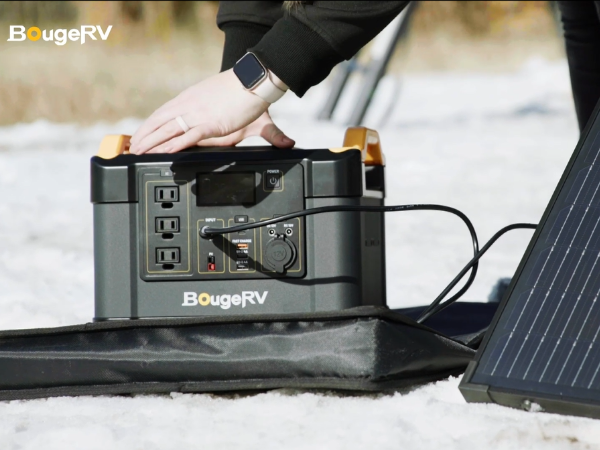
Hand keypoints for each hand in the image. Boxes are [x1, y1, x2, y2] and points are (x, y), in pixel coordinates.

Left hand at [129, 69, 292, 153]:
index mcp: (189, 98)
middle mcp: (189, 105)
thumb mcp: (219, 102)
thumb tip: (207, 119)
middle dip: (144, 136)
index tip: (139, 134)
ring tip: (139, 152)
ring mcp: (198, 115)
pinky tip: (162, 152)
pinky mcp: (211, 124)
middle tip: (131, 148)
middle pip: (159, 122)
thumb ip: (210, 111)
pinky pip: (187, 137)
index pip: (162, 112)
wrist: (254, 80)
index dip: (148, 125)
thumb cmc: (241, 90)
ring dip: (151, 143)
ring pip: (167, 130)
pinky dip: (172, 146)